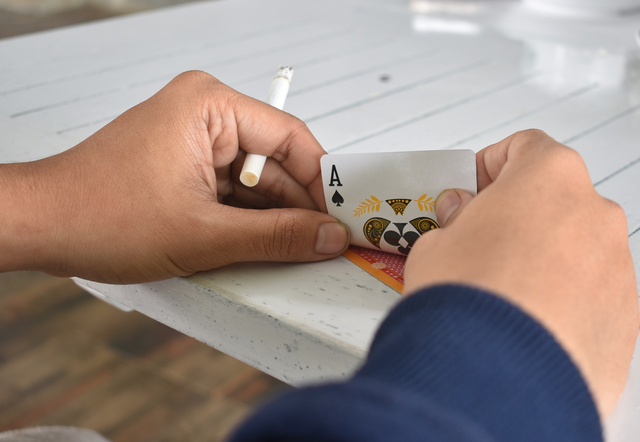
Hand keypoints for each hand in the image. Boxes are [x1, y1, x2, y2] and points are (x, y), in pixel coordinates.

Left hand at [0, 71, 348, 282]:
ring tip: (292, 251)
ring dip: (270, 217)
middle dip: (296, 206)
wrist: (41, 227)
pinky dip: (245, 219)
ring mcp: (193, 140)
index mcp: (210, 107)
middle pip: (275, 162)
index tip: (343, 217)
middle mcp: (204, 115)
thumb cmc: (102, 215)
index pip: (292, 139)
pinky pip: (231, 190)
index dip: (322, 183)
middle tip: (324, 244)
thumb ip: (276, 236)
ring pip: (254, 181)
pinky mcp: (184, 164)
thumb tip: (328, 237)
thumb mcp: (205, 234)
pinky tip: (259, 245)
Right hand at [404, 130, 637, 416]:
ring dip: (543, 258)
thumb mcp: (436, 243)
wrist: (496, 376)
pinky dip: (562, 300)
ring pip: (576, 248)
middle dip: (518, 215)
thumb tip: (461, 220)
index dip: (491, 165)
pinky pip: (590, 294)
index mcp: (550, 178)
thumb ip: (455, 220)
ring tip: (502, 292)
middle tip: (481, 241)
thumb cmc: (468, 299)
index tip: (471, 190)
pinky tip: (524, 323)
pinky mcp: (626, 317)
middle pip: (554, 199)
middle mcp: (595, 215)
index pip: (525, 147)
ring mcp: (617, 267)